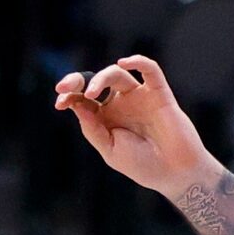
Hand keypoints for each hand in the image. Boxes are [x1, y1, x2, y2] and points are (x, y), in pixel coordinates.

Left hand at [54, 56, 213, 196]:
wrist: (174, 173)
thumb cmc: (143, 165)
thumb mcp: (110, 150)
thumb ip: (93, 128)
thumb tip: (76, 103)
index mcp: (106, 118)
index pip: (82, 99)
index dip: (69, 96)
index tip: (59, 101)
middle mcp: (120, 104)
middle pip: (96, 81)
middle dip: (78, 81)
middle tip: (65, 88)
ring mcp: (139, 97)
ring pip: (117, 75)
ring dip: (101, 78)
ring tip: (91, 92)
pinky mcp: (158, 93)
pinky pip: (150, 71)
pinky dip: (138, 62)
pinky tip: (123, 63)